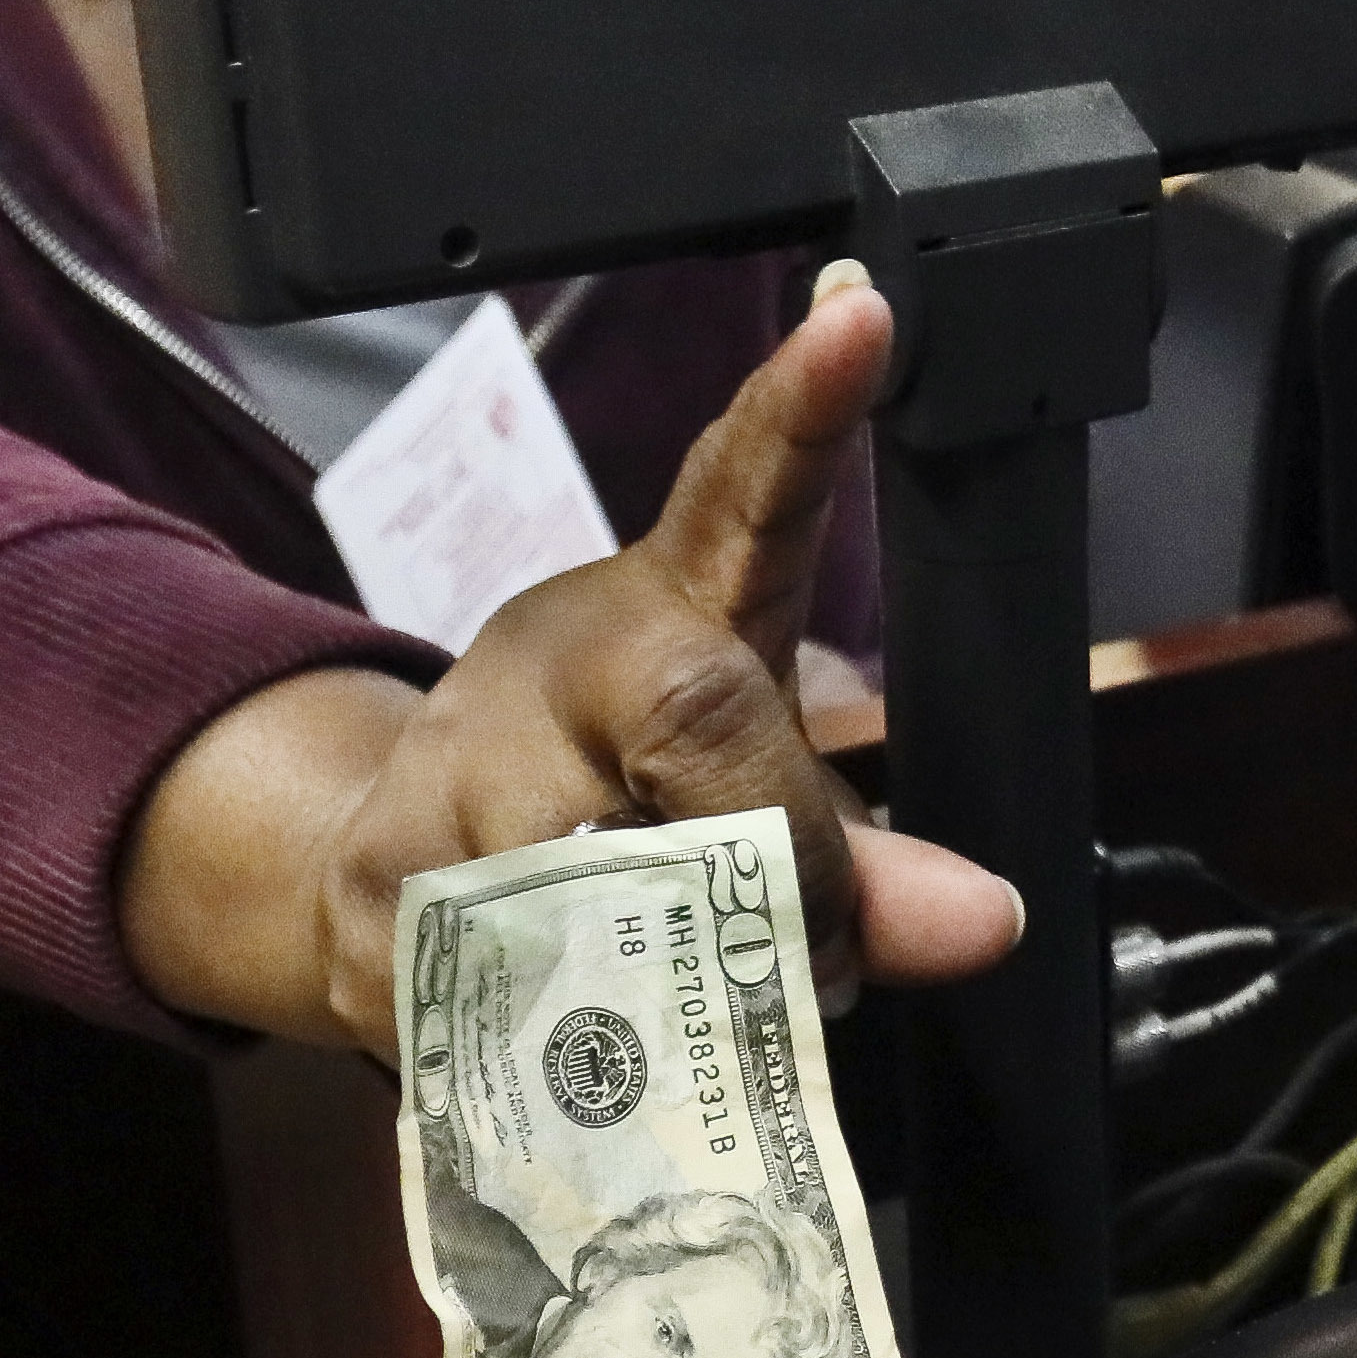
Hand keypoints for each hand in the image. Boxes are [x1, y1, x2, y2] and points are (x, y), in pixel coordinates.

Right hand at [119, 265, 1025, 1055]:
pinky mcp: (387, 892)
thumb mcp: (739, 797)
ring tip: (714, 995)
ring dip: (698, 967)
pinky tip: (607, 1037)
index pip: (742, 487)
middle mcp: (558, 657)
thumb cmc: (602, 798)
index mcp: (662, 608)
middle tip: (821, 945)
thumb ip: (863, 851)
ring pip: (620, 869)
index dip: (801, 408)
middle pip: (701, 723)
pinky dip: (603, 1040)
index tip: (862, 317)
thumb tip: (983, 923)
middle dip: (782, 851)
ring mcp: (457, 772)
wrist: (373, 866)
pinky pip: (529, 986)